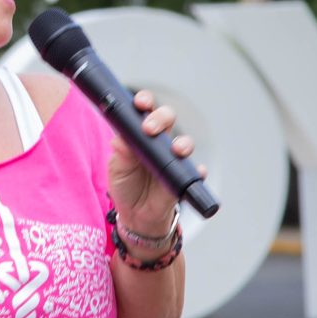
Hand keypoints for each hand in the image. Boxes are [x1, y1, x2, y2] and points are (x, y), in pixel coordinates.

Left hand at [106, 90, 201, 240]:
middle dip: (161, 117)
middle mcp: (159, 140)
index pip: (144, 110)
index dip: (145, 102)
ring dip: (183, 142)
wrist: (136, 215)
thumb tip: (120, 140)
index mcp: (140, 133)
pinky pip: (196, 170)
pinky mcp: (184, 176)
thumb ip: (121, 154)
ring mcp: (173, 157)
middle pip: (167, 118)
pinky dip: (198, 170)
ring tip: (177, 150)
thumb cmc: (126, 185)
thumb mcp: (117, 169)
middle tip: (150, 128)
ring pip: (185, 141)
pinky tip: (197, 171)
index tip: (140, 103)